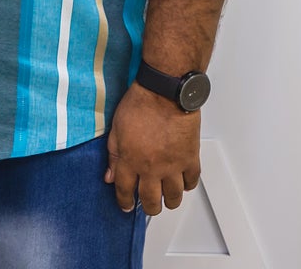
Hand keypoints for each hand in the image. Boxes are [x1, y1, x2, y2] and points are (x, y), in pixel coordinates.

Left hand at [103, 86, 200, 214]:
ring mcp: (172, 166)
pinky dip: (188, 185)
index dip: (125, 202)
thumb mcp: (116, 129)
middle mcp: (150, 168)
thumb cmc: (140, 104)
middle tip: (150, 205)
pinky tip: (184, 182)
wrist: (166, 92)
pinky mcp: (190, 158)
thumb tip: (109, 176)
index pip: (125, 191)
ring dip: (170, 201)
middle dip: (149, 207)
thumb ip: (112, 156)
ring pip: (173, 197)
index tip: (126, 205)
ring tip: (168, 198)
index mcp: (129, 161)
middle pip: (151, 200)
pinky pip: (192, 181)